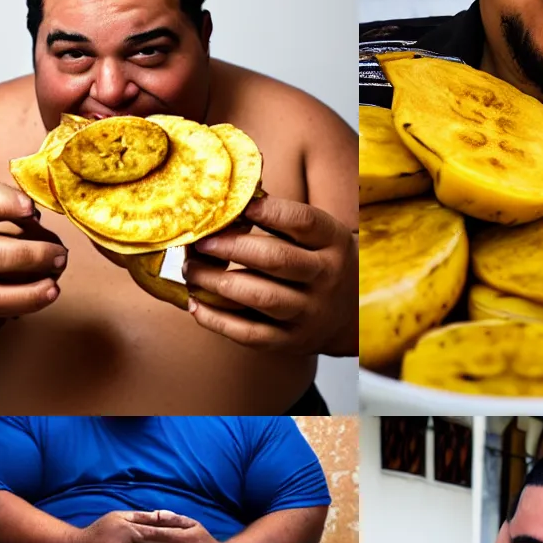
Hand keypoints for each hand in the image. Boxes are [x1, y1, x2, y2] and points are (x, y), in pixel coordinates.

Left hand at [182, 195, 357, 355]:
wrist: (350, 316)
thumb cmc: (320, 264)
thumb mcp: (319, 237)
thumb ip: (285, 221)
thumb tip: (233, 201)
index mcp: (334, 243)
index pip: (303, 222)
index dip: (270, 211)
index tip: (238, 206)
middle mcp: (326, 278)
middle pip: (276, 259)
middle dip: (232, 247)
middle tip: (201, 242)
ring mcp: (308, 313)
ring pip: (260, 297)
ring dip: (218, 282)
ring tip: (192, 270)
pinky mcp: (290, 342)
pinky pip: (249, 333)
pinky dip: (218, 320)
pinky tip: (196, 305)